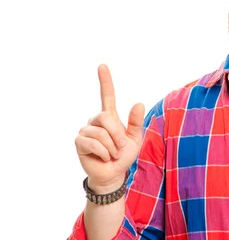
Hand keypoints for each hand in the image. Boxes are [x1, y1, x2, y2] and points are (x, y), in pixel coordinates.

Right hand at [74, 65, 144, 192]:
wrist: (113, 173)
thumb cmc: (123, 155)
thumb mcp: (135, 139)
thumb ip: (136, 122)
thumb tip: (139, 102)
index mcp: (110, 117)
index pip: (107, 96)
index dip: (105, 81)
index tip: (102, 66)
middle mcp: (96, 120)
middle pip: (107, 117)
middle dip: (118, 134)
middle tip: (121, 147)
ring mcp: (86, 130)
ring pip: (102, 133)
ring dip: (112, 147)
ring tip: (112, 153)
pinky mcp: (79, 142)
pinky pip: (94, 143)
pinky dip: (104, 152)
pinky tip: (103, 157)